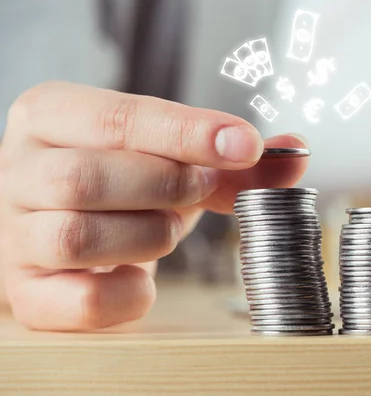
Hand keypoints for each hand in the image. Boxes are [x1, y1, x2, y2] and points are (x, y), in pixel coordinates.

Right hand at [0, 82, 307, 330]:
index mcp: (49, 116)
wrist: (67, 223)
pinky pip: (82, 301)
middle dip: (167, 187)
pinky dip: (131, 292)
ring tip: (165, 226)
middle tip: (202, 189)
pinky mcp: (29, 292)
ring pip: (78, 237)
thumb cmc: (122, 182)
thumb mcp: (169, 155)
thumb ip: (231, 157)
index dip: (187, 133)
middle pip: (86, 178)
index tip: (246, 145)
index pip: (116, 118)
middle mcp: (17, 172)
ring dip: (150, 235)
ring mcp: (15, 238)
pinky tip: (145, 274)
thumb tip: (296, 152)